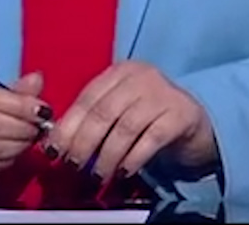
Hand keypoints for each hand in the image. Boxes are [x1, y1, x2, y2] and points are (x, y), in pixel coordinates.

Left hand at [48, 60, 216, 181]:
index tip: (54, 151)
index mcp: (119, 73)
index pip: (86, 98)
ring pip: (125, 127)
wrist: (193, 123)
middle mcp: (140, 76)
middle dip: (83, 143)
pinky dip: (133, 158)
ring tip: (98, 176)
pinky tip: (123, 172)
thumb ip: (93, 119)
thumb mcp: (119, 111)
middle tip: (74, 166)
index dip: (68, 127)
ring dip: (106, 156)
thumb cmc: (148, 119)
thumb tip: (57, 143)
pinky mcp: (180, 114)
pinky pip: (151, 139)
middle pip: (103, 112)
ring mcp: (162, 93)